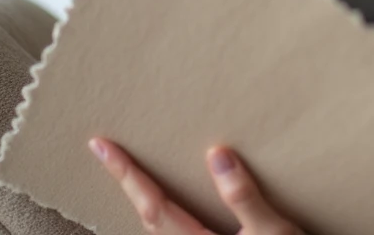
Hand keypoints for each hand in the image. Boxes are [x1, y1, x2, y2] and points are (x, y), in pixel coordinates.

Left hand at [89, 137, 301, 233]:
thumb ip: (243, 197)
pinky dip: (163, 216)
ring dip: (144, 201)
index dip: (126, 174)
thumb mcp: (271, 232)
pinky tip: (172, 207)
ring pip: (157, 232)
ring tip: (134, 176)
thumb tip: (216, 156)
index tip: (102, 147)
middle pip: (147, 218)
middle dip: (127, 184)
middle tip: (108, 154)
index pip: (153, 204)